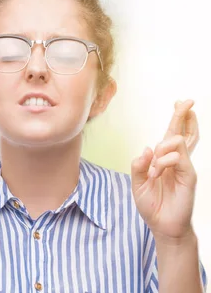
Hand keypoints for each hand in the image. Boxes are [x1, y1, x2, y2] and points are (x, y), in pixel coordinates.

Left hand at [131, 100, 199, 242]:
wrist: (162, 226)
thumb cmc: (151, 205)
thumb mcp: (138, 184)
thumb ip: (139, 166)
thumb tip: (147, 148)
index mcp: (163, 161)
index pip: (171, 135)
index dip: (177, 119)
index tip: (180, 103)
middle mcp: (175, 161)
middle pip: (182, 133)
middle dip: (184, 116)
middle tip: (188, 101)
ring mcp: (183, 167)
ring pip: (180, 142)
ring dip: (163, 147)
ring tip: (155, 166)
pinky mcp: (188, 176)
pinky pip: (178, 158)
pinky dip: (164, 161)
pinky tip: (157, 172)